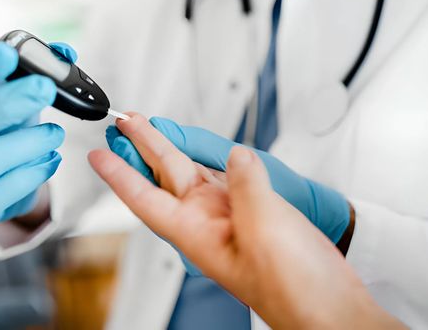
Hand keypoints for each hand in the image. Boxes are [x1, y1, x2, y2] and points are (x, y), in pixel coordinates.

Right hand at [0, 42, 75, 225]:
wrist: (5, 177)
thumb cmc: (8, 129)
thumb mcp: (19, 97)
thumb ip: (39, 73)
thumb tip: (66, 52)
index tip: (7, 54)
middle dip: (7, 104)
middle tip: (45, 89)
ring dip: (24, 146)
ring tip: (54, 135)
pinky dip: (28, 177)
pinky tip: (49, 161)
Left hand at [90, 115, 403, 328]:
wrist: (330, 306)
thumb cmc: (292, 287)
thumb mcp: (263, 228)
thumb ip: (245, 185)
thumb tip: (237, 157)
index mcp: (197, 233)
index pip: (145, 198)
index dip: (119, 175)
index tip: (98, 156)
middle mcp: (209, 222)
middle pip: (166, 176)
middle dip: (143, 146)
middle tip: (124, 122)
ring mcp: (232, 216)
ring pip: (192, 173)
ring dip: (169, 149)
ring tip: (150, 127)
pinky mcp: (256, 212)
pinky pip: (226, 176)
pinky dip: (214, 157)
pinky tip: (205, 147)